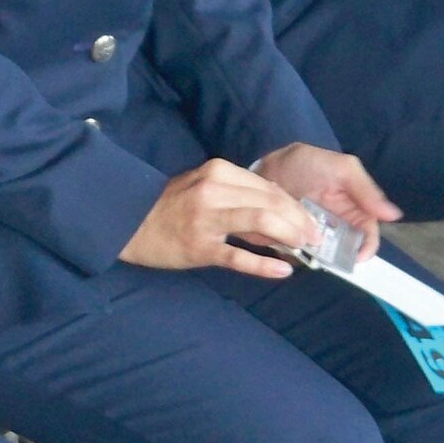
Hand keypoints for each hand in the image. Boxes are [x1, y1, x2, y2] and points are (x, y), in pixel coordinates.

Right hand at [119, 155, 324, 278]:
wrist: (128, 224)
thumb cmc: (170, 206)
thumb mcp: (204, 188)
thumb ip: (238, 196)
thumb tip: (278, 213)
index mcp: (217, 171)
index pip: (268, 186)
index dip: (294, 205)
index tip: (309, 220)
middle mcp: (214, 191)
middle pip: (270, 202)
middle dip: (299, 220)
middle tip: (315, 237)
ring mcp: (206, 219)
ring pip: (261, 221)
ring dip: (290, 236)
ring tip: (305, 248)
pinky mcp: (200, 247)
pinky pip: (239, 257)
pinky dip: (265, 265)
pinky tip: (283, 270)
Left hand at [254, 143, 400, 258]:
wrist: (270, 164)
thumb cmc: (309, 164)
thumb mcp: (342, 169)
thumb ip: (366, 190)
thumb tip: (394, 215)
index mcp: (354, 211)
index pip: (367, 237)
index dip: (366, 249)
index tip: (357, 257)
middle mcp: (337, 227)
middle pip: (346, 251)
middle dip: (340, 256)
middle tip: (329, 256)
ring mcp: (314, 234)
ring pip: (323, 256)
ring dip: (318, 257)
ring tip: (307, 249)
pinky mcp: (292, 238)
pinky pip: (299, 254)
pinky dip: (297, 253)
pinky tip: (291, 247)